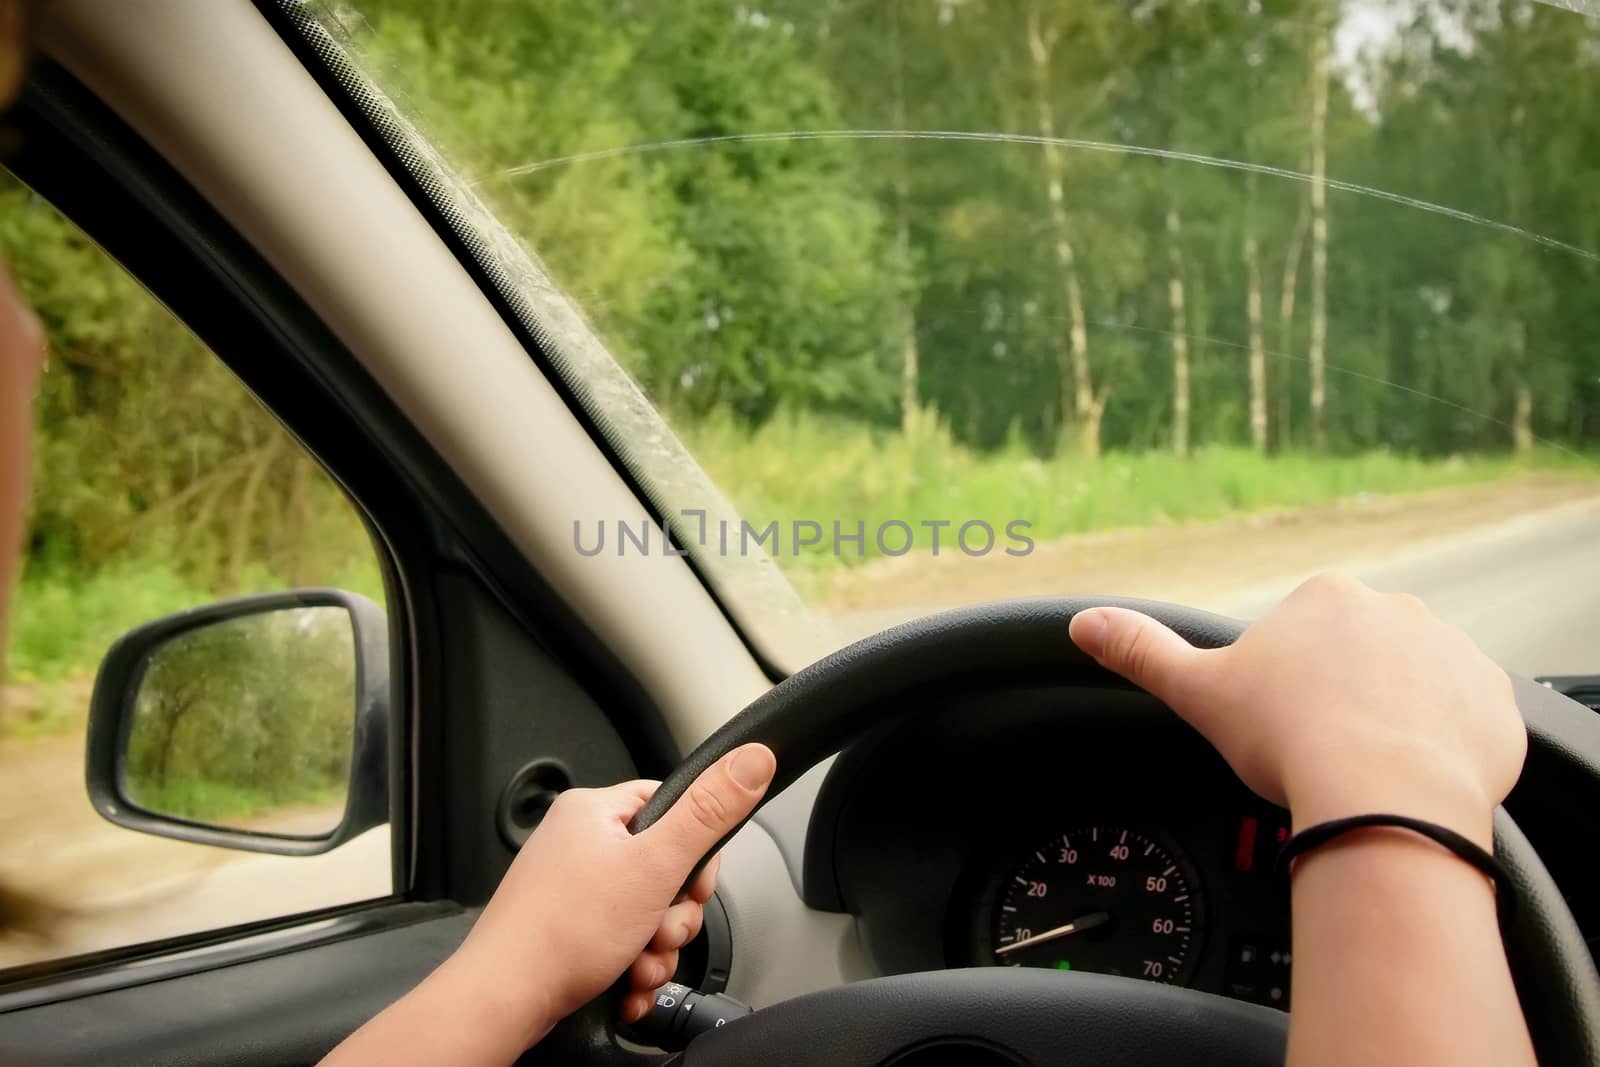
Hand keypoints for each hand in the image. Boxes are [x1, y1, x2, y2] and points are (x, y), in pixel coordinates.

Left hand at [433, 743, 776, 1052]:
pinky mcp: (570, 928)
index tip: (693, 884)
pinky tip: (626, 982)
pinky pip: (624, 939)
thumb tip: (752, 759)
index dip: (696, 851)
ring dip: (656, 948)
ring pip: (649, 912)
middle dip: (675, 915)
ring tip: (636, 962)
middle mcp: (580, 843)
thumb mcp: (654, 866)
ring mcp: (573, 888)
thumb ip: (708, 813)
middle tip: (657, 929)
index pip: (673, 807)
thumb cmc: (559, 934)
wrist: (504, 1001)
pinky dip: (633, 966)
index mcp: (595, 811)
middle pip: (666, 868)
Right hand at [1068, 574, 1524, 846]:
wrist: (1384, 795)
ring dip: (1396, 719)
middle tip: (1322, 752)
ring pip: (1415, 687)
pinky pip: (1466, 720)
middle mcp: (1396, 610)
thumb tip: (1083, 624)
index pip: (1304, 634)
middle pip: (1361, 657)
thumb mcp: (1199, 693)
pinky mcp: (1496, 702)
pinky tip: (1413, 777)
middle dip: (1345, 697)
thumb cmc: (1290, 739)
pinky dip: (1443, 746)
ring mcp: (1454, 653)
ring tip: (1368, 771)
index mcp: (1325, 598)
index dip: (1288, 684)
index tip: (1284, 724)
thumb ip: (1141, 652)